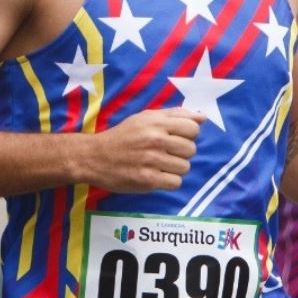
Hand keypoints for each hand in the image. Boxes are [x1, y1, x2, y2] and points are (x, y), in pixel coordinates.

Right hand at [84, 109, 203, 191]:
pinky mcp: (148, 180)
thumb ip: (175, 115)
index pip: (193, 128)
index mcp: (156, 122)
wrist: (94, 157)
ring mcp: (152, 161)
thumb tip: (203, 117)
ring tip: (160, 165)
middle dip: (182, 152)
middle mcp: (156, 140)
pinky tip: (157, 176)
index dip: (188, 134)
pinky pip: (176, 183)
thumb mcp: (145, 118)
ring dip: (175, 168)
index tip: (176, 138)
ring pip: (185, 167)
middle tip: (166, 153)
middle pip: (191, 149)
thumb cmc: (123, 136)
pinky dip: (169, 181)